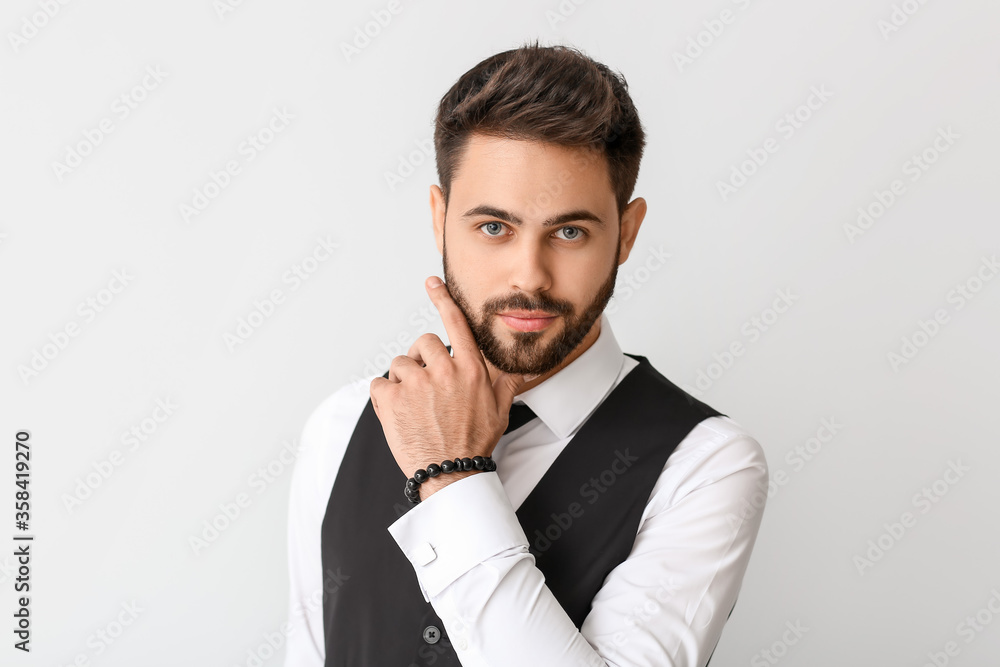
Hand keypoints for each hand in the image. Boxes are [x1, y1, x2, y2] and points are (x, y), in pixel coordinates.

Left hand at [369, 276, 532, 499]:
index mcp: (470, 370)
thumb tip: (527, 368)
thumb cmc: (475, 441)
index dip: (443, 299)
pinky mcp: (392, 400)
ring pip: (400, 364)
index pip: (455, 324)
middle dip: (422, 360)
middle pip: (424, 343)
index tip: (432, 282)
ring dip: (403, 380)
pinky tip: (397, 412)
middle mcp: (444, 371)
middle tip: (426, 385)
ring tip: (414, 405)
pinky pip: (379, 384)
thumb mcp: (500, 409)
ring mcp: (416, 384)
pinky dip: (384, 396)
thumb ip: (509, 382)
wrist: (451, 472)